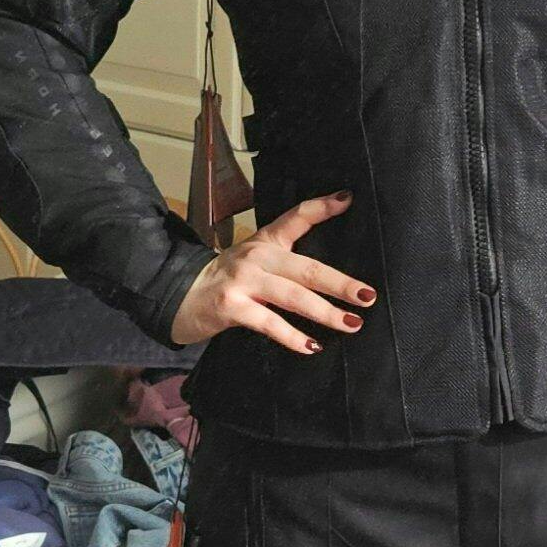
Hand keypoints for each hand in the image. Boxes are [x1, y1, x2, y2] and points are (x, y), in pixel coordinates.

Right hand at [171, 190, 375, 352]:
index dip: (321, 207)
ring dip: (325, 312)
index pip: (296, 217)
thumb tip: (325, 274)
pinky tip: (311, 346)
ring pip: (292, 296)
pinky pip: (268, 322)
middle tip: (368, 296)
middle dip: (340, 283)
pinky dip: (291, 336)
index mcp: (265, 242)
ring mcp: (243, 281)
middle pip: (306, 268)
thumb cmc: (226, 281)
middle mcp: (256, 256)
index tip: (348, 199)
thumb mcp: (254, 259)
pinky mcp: (231, 307)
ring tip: (351, 323)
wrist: (179, 295)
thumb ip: (285, 258)